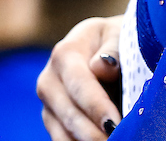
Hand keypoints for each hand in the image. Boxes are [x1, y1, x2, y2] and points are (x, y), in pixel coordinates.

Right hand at [37, 15, 122, 140]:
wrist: (103, 44)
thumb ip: (113, 49)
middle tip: (117, 140)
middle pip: (69, 113)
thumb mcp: (118, 34)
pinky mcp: (52, 119)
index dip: (97, 106)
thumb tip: (102, 67)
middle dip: (93, 133)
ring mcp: (47, 102)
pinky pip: (63, 139)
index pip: (79, 84)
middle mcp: (49, 79)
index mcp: (65, 53)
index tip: (114, 124)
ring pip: (63, 132)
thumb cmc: (116, 38)